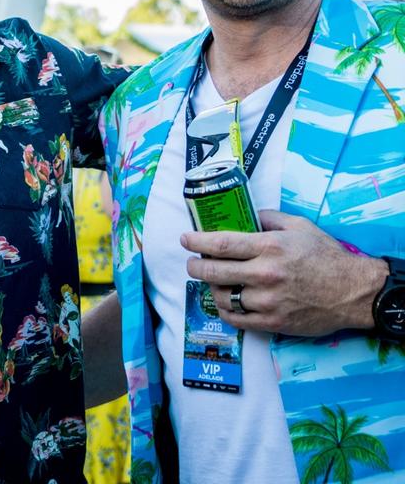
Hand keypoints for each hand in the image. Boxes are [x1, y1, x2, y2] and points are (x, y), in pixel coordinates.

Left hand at [181, 210, 387, 335]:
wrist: (355, 292)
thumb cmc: (327, 257)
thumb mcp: (300, 226)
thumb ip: (268, 218)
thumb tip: (245, 216)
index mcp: (270, 247)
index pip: (221, 244)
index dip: (197, 241)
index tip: (185, 239)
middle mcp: (265, 274)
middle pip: (214, 272)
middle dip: (195, 266)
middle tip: (192, 263)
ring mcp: (268, 302)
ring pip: (222, 297)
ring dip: (212, 288)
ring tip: (214, 282)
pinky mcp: (273, 323)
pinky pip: (236, 320)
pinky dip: (225, 311)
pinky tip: (226, 302)